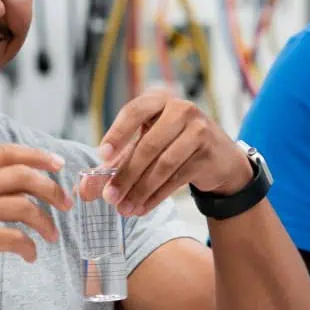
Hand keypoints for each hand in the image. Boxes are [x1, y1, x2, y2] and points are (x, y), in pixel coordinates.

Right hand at [0, 144, 72, 305]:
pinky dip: (29, 247)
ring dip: (46, 223)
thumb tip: (18, 191)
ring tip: (51, 236)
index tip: (58, 165)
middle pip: (22, 176)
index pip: (7, 152)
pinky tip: (30, 255)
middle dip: (52, 189)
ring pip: (23, 207)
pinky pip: (14, 238)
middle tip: (65, 204)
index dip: (37, 156)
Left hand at [96, 89, 252, 216]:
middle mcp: (181, 110)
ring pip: (162, 165)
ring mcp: (198, 130)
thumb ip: (120, 160)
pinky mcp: (207, 154)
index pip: (134, 111)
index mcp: (159, 100)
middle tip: (109, 197)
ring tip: (124, 208)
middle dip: (125, 175)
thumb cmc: (174, 145)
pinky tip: (141, 208)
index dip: (117, 133)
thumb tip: (89, 184)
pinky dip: (156, 196)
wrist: (220, 158)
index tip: (102, 156)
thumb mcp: (147, 143)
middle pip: (147, 145)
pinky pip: (176, 179)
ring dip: (140, 190)